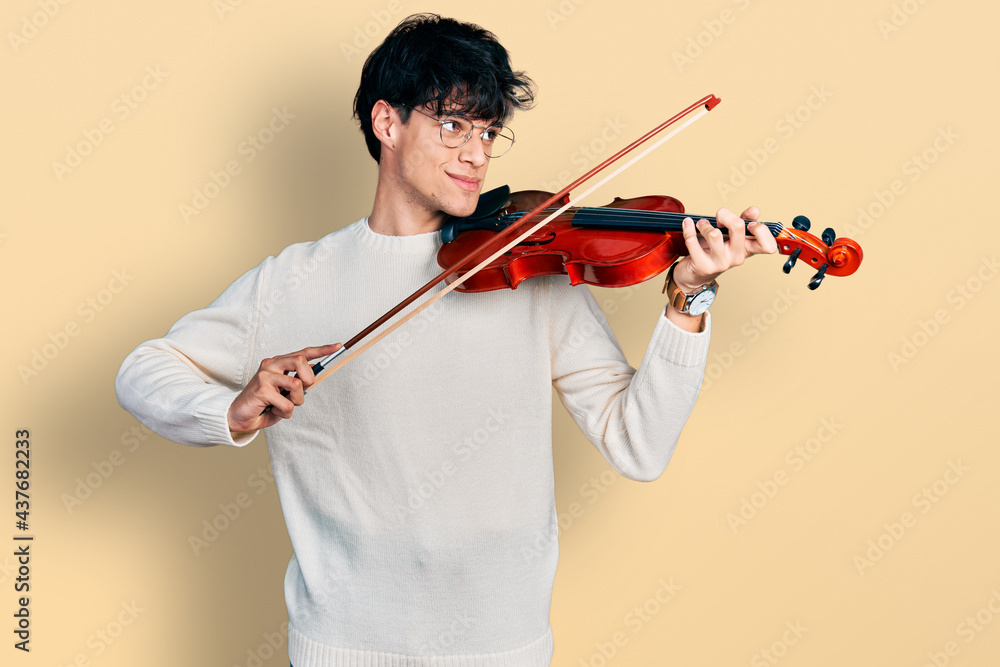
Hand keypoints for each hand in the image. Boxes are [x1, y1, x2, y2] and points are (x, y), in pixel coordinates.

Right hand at [227, 343, 341, 434]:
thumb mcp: (285, 391)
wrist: (239, 416)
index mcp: (279, 363)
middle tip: (301, 390)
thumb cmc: (264, 403)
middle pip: (301, 360)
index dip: (322, 350)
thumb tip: (315, 370)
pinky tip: (273, 411)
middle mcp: (271, 365)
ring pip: (296, 384)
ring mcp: (265, 376)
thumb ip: (298, 380)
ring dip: (295, 401)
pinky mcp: (262, 390)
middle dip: (308, 378)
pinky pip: (287, 404)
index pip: (303, 353)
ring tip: (283, 405)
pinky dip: (285, 413)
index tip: (338, 346)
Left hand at [671, 206, 777, 292]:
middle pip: (738, 227)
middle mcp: (737, 257)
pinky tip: (688, 225)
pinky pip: (693, 241)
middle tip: (719, 217)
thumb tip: (755, 210)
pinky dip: (688, 229)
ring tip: (701, 225)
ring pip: (714, 234)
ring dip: (704, 225)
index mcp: (748, 249)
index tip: (750, 224)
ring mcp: (720, 263)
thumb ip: (743, 221)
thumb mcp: (731, 236)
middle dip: (726, 215)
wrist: (695, 274)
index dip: (761, 230)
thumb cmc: (714, 252)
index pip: (767, 245)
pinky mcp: (703, 266)